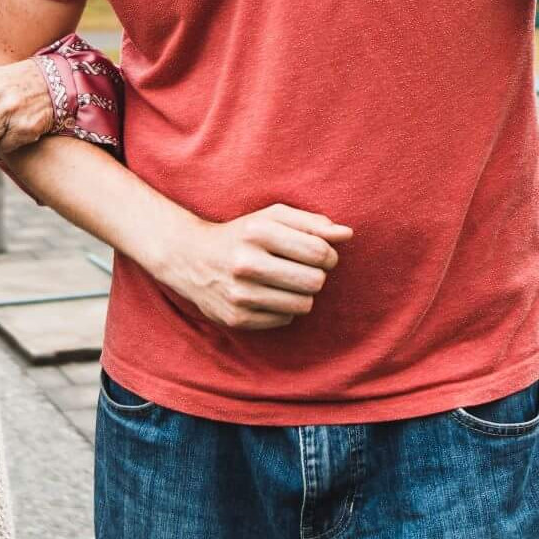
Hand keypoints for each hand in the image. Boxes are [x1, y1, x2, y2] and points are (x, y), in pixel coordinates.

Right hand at [149, 204, 352, 328]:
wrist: (190, 258)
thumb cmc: (242, 234)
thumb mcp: (273, 217)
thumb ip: (312, 223)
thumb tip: (347, 234)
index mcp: (258, 231)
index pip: (319, 251)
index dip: (329, 255)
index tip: (321, 254)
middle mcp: (246, 263)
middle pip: (315, 282)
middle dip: (316, 276)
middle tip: (303, 269)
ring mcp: (240, 294)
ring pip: (303, 305)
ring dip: (301, 294)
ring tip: (285, 282)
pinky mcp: (236, 318)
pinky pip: (284, 320)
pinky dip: (282, 310)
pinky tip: (266, 295)